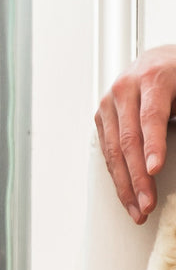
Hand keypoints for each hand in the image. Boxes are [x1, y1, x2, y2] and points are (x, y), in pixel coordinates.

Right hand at [94, 45, 175, 223]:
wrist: (156, 60)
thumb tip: (173, 154)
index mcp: (151, 78)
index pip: (150, 117)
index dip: (153, 146)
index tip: (156, 169)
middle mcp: (124, 90)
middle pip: (128, 141)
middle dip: (138, 177)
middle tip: (148, 202)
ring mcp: (108, 105)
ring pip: (114, 152)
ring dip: (126, 185)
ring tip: (138, 209)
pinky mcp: (101, 119)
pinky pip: (108, 154)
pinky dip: (118, 177)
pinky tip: (128, 195)